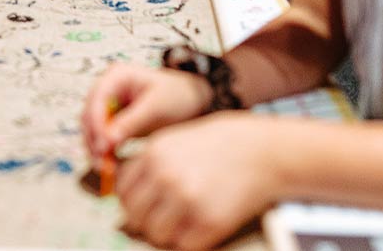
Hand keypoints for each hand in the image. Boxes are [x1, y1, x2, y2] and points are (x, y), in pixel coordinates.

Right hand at [82, 62, 213, 162]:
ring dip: (96, 148)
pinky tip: (111, 166)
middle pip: (89, 115)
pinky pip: (101, 137)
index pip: (97, 99)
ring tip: (107, 170)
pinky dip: (104, 151)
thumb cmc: (177, 96)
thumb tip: (107, 142)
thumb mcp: (155, 108)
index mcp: (117, 75)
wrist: (191, 100)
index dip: (96, 124)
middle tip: (102, 164)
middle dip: (94, 140)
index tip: (103, 147)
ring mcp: (109, 104)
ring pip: (92, 128)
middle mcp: (108, 88)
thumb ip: (130, 122)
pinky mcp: (113, 120)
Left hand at [116, 112, 278, 249]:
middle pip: (134, 215)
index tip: (145, 203)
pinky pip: (183, 245)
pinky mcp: (208, 221)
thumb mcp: (175, 141)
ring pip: (155, 234)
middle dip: (146, 219)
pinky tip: (199, 225)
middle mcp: (165, 175)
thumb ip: (149, 163)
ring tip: (182, 221)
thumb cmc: (217, 145)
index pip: (123, 191)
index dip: (133, 200)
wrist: (259, 151)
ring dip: (166, 233)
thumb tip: (124, 194)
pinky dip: (188, 241)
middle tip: (164, 216)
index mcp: (154, 153)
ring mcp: (186, 199)